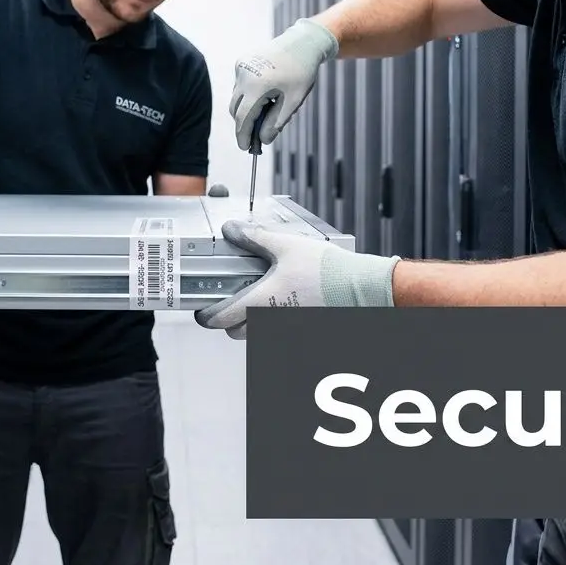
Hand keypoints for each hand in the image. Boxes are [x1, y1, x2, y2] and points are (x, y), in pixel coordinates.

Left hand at [194, 219, 399, 338]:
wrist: (362, 289)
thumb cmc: (328, 271)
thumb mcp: (286, 246)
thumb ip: (255, 238)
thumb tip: (232, 230)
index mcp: (261, 301)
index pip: (220, 320)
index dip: (207, 316)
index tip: (204, 310)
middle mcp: (270, 321)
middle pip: (235, 332)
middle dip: (230, 319)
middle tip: (233, 299)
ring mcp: (285, 330)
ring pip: (256, 335)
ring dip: (252, 322)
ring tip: (261, 298)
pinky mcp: (300, 333)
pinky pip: (277, 334)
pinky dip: (273, 323)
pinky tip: (285, 304)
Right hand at [229, 18, 338, 150]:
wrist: (301, 43)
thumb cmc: (301, 72)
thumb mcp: (293, 101)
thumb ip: (276, 122)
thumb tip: (263, 140)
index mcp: (257, 86)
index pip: (243, 118)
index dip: (243, 136)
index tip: (245, 148)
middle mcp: (244, 76)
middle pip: (236, 109)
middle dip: (244, 124)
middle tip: (256, 137)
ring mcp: (240, 67)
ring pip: (236, 98)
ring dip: (247, 108)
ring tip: (269, 108)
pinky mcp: (241, 62)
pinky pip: (239, 85)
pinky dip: (248, 95)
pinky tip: (266, 92)